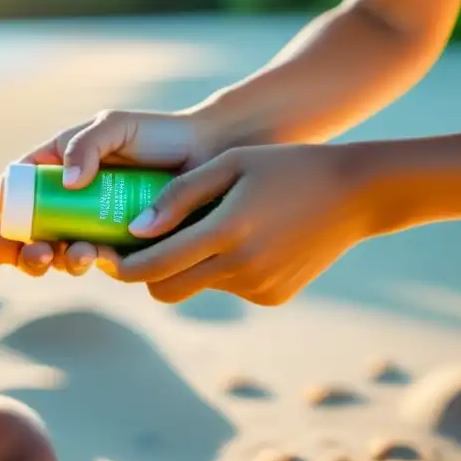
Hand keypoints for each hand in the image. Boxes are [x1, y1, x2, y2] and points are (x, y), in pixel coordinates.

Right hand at [14, 109, 222, 273]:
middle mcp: (81, 197)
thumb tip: (67, 184)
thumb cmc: (162, 133)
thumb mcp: (116, 127)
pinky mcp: (130, 245)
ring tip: (82, 254)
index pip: (28, 186)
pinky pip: (106, 261)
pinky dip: (98, 265)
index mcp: (68, 164)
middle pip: (43, 227)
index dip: (12, 206)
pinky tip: (102, 261)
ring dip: (67, 258)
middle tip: (45, 251)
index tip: (7, 222)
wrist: (211, 154)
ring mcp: (103, 222)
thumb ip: (85, 145)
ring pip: (71, 248)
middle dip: (37, 245)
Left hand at [101, 144, 381, 304]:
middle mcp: (241, 268)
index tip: (106, 255)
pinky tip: (246, 237)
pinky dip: (223, 269)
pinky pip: (229, 287)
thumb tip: (136, 229)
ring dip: (191, 266)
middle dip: (147, 274)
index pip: (154, 266)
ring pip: (198, 287)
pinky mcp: (273, 297)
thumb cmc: (286, 166)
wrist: (354, 194)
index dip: (122, 266)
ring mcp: (259, 287)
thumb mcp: (229, 163)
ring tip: (209, 227)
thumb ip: (179, 195)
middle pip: (166, 290)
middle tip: (143, 247)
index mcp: (226, 231)